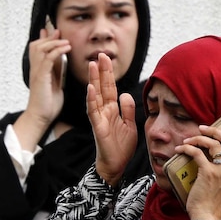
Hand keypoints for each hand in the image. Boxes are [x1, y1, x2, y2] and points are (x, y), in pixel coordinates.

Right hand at [26, 27, 71, 124]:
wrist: (41, 116)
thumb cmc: (48, 102)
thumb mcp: (55, 82)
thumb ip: (56, 70)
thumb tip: (60, 58)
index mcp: (38, 69)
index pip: (37, 48)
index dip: (44, 38)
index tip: (54, 31)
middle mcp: (35, 68)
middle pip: (37, 45)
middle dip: (49, 37)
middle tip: (59, 33)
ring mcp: (37, 72)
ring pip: (41, 49)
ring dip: (54, 42)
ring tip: (66, 41)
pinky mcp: (41, 77)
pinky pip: (47, 58)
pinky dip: (57, 51)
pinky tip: (66, 48)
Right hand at [87, 53, 137, 185]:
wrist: (115, 166)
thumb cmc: (121, 147)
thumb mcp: (130, 125)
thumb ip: (127, 110)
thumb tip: (126, 93)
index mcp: (113, 110)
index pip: (111, 88)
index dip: (109, 74)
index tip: (106, 58)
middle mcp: (104, 111)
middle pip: (103, 88)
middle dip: (102, 71)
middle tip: (100, 54)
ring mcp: (100, 118)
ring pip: (95, 96)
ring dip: (94, 81)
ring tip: (92, 65)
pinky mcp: (98, 127)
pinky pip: (93, 112)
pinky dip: (91, 100)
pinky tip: (90, 89)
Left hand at [180, 123, 220, 219]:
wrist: (207, 216)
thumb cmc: (213, 203)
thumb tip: (214, 160)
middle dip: (216, 131)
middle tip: (204, 128)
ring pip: (213, 143)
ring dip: (199, 138)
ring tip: (189, 139)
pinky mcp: (208, 172)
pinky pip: (197, 153)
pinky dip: (187, 148)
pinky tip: (180, 149)